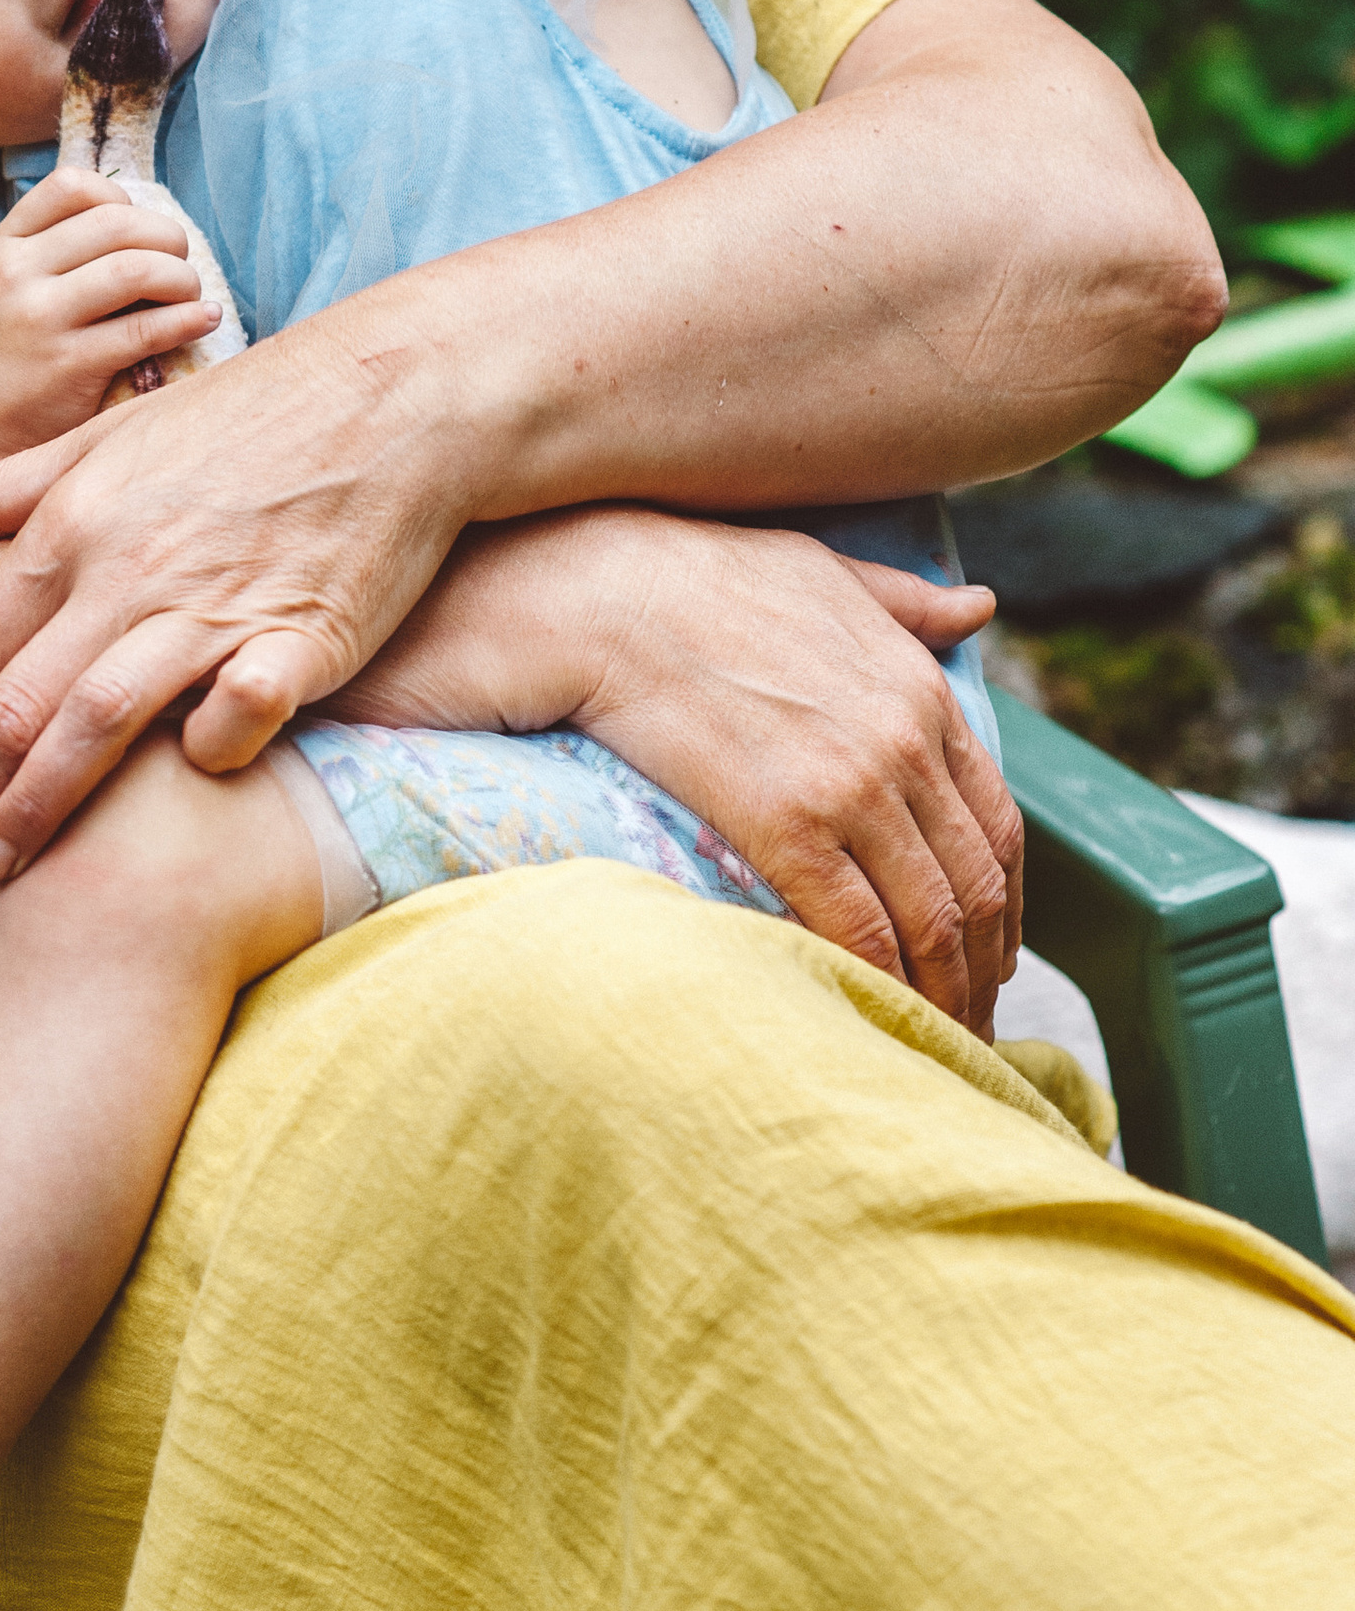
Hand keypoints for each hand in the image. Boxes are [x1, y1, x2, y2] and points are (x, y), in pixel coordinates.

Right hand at [0, 170, 221, 484]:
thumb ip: (48, 254)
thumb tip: (138, 227)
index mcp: (4, 246)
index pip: (73, 186)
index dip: (122, 200)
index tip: (138, 232)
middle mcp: (16, 273)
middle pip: (117, 223)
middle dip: (167, 237)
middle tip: (180, 264)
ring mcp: (39, 319)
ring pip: (136, 269)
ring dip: (181, 278)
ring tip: (191, 295)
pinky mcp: (67, 366)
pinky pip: (145, 330)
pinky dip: (188, 319)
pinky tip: (203, 321)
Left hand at [0, 300, 458, 892]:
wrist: (395, 393)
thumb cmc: (247, 417)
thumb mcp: (110, 436)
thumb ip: (3, 490)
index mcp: (72, 525)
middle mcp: (127, 571)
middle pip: (10, 706)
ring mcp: (213, 603)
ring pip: (97, 721)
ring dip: (39, 805)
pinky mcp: (300, 633)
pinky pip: (237, 713)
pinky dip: (208, 749)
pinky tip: (191, 778)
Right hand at [336, 506, 1019, 1031]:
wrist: (603, 592)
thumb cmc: (696, 571)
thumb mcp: (823, 568)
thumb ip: (905, 600)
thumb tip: (980, 605)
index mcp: (920, 687)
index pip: (998, 820)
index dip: (1006, 902)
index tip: (995, 952)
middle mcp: (905, 739)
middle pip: (975, 884)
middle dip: (982, 971)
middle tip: (974, 1024)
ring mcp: (852, 782)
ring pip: (929, 919)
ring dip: (941, 994)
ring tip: (932, 1042)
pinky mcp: (787, 822)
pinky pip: (857, 926)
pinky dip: (880, 982)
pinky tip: (872, 1017)